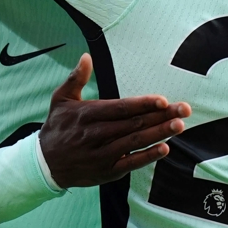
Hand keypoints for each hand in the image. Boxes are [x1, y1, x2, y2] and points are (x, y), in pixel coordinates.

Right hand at [42, 54, 189, 187]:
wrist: (44, 164)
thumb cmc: (56, 127)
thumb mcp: (60, 99)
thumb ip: (76, 78)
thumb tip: (86, 57)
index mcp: (88, 114)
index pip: (121, 108)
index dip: (143, 104)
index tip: (163, 100)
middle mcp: (96, 134)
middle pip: (133, 124)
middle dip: (161, 116)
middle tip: (184, 110)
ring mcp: (102, 154)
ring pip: (135, 141)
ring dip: (159, 134)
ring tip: (179, 126)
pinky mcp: (106, 171)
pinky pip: (130, 163)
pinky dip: (147, 156)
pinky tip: (164, 149)